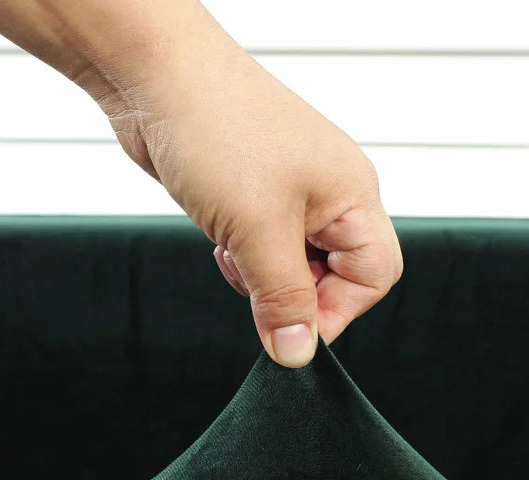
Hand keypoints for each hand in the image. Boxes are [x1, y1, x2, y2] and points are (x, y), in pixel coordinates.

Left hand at [100, 10, 402, 367]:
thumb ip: (283, 299)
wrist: (154, 76)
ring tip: (234, 251)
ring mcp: (293, 193)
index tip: (291, 330)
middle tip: (256, 283)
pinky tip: (222, 239)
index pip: (374, 276)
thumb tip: (298, 354)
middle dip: (294, 293)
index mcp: (353, 195)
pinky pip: (265, 247)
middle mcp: (330, 194)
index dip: (337, 311)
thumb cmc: (218, 131)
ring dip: (263, 277)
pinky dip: (245, 258)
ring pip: (295, 265)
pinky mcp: (257, 194)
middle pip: (336, 275)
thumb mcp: (257, 231)